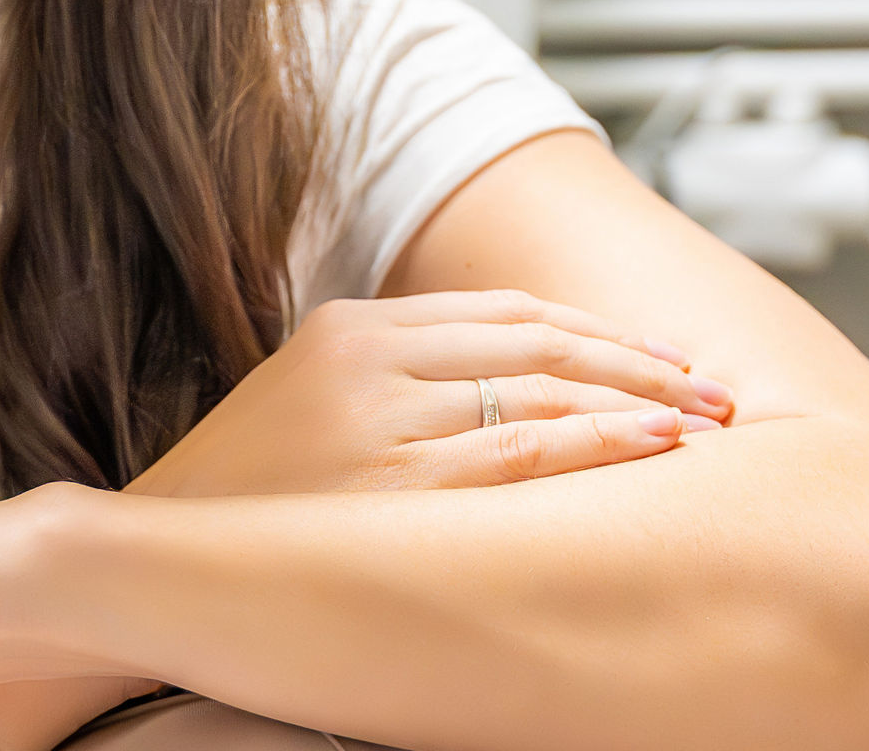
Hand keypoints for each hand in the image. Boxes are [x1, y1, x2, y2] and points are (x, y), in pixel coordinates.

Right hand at [132, 289, 729, 500]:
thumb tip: (514, 384)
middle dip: (640, 361)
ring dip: (636, 402)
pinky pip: (519, 459)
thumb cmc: (244, 496)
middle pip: (540, 342)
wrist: (155, 555)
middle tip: (714, 385)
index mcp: (352, 325)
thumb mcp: (309, 397)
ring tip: (705, 418)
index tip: (663, 354)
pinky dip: (596, 446)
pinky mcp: (391, 490)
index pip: (508, 313)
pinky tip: (652, 447)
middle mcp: (372, 360)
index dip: (598, 330)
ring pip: (541, 395)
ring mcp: (382, 423)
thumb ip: (398, 374)